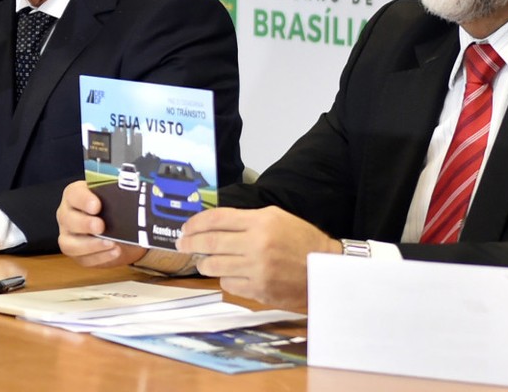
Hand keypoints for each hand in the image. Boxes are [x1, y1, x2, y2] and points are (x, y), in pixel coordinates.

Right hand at [57, 181, 146, 267]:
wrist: (117, 225)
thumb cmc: (112, 205)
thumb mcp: (114, 195)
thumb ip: (117, 193)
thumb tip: (132, 194)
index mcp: (74, 195)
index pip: (74, 194)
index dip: (83, 200)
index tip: (96, 206)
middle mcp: (67, 215)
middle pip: (68, 219)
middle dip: (84, 224)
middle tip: (101, 226)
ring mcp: (68, 236)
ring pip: (69, 243)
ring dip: (91, 245)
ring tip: (111, 243)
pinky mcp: (76, 254)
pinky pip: (83, 259)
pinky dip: (100, 257)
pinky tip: (114, 252)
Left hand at [176, 206, 341, 309]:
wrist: (325, 271)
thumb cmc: (302, 242)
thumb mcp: (277, 218)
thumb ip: (247, 219)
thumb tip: (215, 223)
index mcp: (261, 222)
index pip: (217, 219)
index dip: (196, 223)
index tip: (186, 227)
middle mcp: (257, 244)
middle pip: (209, 242)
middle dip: (190, 243)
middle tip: (182, 244)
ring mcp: (256, 270)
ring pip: (214, 266)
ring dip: (204, 263)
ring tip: (204, 261)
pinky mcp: (258, 290)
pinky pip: (228, 284)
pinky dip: (226, 278)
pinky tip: (233, 273)